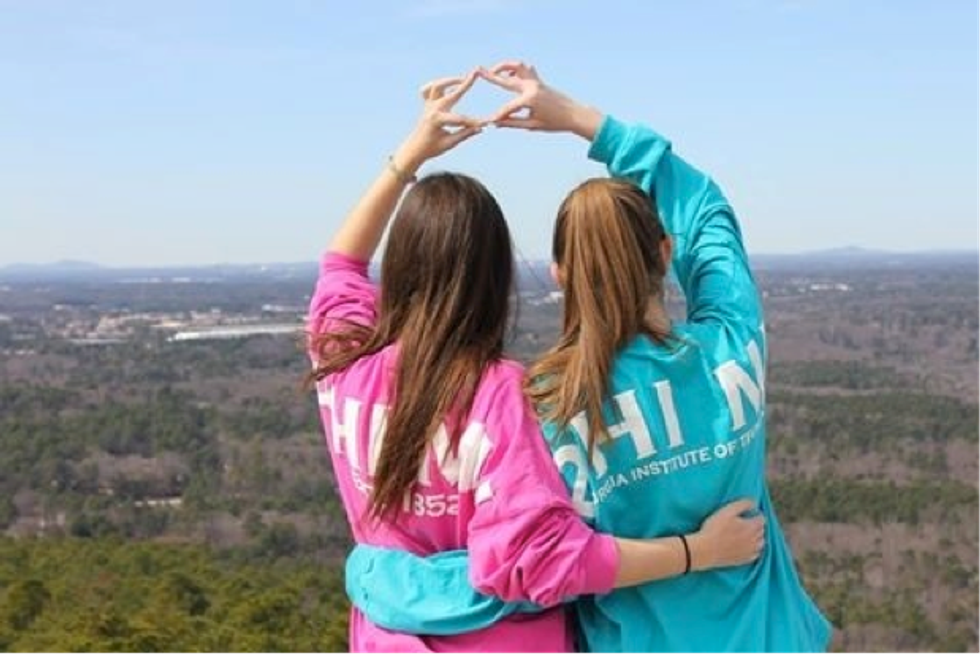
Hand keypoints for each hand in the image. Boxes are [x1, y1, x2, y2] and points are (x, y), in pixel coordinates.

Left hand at [396, 70, 482, 170]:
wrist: (414, 148)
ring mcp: (428, 105)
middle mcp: (432, 109)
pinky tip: (447, 86)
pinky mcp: (426, 104)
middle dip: (465, 83)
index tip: (486, 123)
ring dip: (450, 81)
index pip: (461, 119)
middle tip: (476, 72)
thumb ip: (465, 134)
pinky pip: (427, 89)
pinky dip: (436, 85)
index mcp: (437, 120)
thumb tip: (481, 128)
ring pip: (438, 85)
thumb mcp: (450, 143)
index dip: (474, 122)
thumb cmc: (432, 148)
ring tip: (463, 79)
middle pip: (452, 94)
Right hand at [478, 61, 601, 138]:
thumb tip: (496, 123)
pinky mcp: (539, 81)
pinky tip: (509, 75)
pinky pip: (526, 69)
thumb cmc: (555, 123)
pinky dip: (516, 69)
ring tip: (494, 70)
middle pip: (506, 80)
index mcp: (530, 99)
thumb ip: (512, 123)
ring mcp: (536, 81)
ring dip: (505, 66)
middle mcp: (532, 87)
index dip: (497, 116)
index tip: (489, 122)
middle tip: (477, 70)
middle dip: (491, 76)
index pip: (507, 108)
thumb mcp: (532, 125)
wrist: (575, 114)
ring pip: (518, 66)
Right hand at [688, 499, 765, 570]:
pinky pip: (756, 554)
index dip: (756, 514)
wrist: (706, 550)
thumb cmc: (715, 529)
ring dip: (758, 537)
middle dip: (757, 525)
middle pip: (762, 530)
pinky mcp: (744, 560)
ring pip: (761, 543)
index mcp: (752, 526)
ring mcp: (750, 551)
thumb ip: (743, 504)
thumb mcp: (727, 511)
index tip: (748, 514)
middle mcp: (754, 539)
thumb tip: (753, 502)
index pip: (762, 519)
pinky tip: (747, 547)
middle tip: (746, 522)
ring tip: (748, 534)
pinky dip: (754, 549)